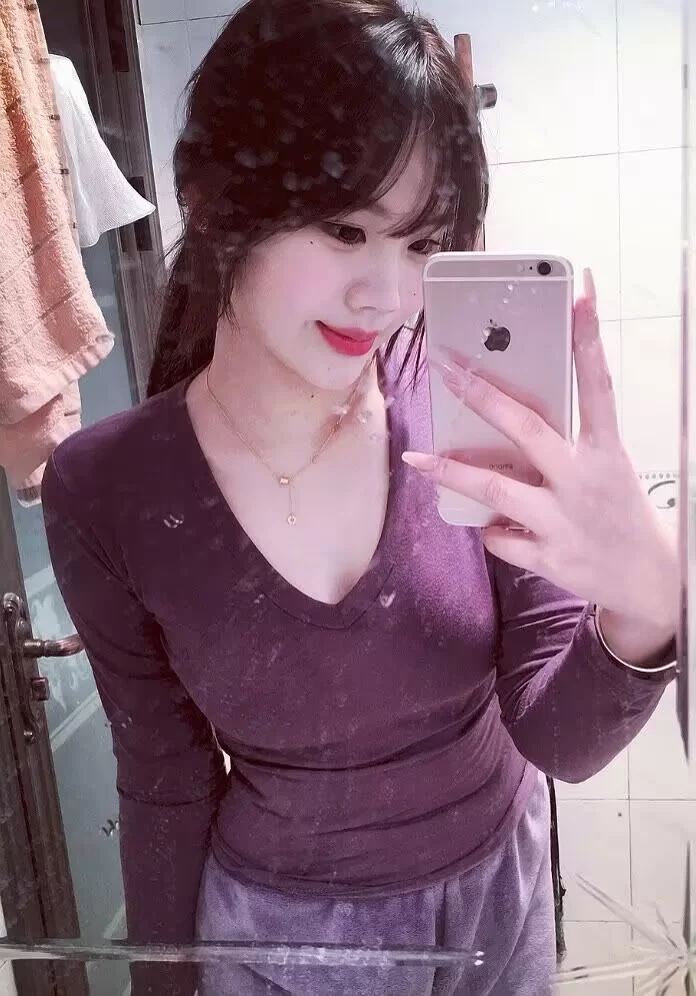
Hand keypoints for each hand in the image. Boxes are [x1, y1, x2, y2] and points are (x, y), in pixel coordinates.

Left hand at [403, 269, 678, 639]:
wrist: (648, 581)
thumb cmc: (618, 513)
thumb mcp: (607, 467)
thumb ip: (567, 442)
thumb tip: (511, 415)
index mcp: (605, 452)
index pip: (598, 385)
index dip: (589, 339)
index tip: (581, 292)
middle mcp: (583, 481)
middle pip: (527, 429)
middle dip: (483, 395)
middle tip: (445, 366)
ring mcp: (564, 521)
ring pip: (497, 489)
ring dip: (453, 472)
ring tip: (418, 459)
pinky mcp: (549, 558)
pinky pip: (500, 538)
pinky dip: (491, 531)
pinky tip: (494, 528)